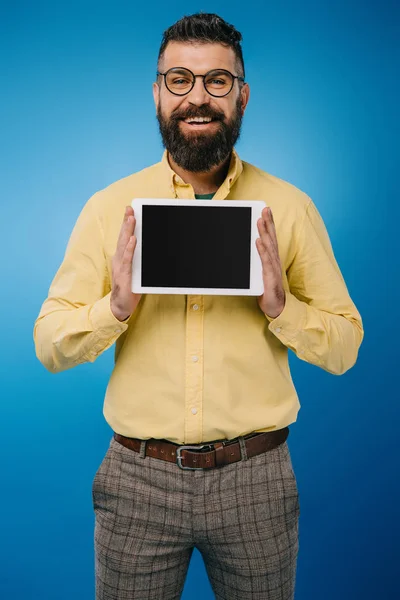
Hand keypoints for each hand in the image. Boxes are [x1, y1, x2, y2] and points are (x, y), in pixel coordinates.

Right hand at [110, 205, 141, 320]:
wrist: (121, 306)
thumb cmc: (129, 288)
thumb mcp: (136, 270)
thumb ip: (140, 259)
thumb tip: (148, 247)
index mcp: (121, 257)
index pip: (124, 237)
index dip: (126, 224)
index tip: (130, 211)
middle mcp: (118, 259)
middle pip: (122, 237)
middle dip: (126, 222)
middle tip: (130, 209)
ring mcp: (120, 266)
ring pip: (124, 245)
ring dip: (128, 231)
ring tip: (132, 219)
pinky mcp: (124, 275)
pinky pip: (127, 260)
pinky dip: (130, 249)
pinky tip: (133, 240)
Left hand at [256, 207, 285, 318]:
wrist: (275, 307)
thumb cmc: (267, 289)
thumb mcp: (260, 272)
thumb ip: (256, 261)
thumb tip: (250, 247)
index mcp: (271, 258)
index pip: (270, 238)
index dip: (269, 224)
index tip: (265, 211)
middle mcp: (274, 260)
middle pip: (271, 238)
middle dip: (268, 222)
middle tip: (265, 209)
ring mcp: (273, 267)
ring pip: (269, 247)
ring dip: (264, 233)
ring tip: (259, 220)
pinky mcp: (270, 276)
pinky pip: (265, 261)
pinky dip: (262, 250)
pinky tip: (258, 241)